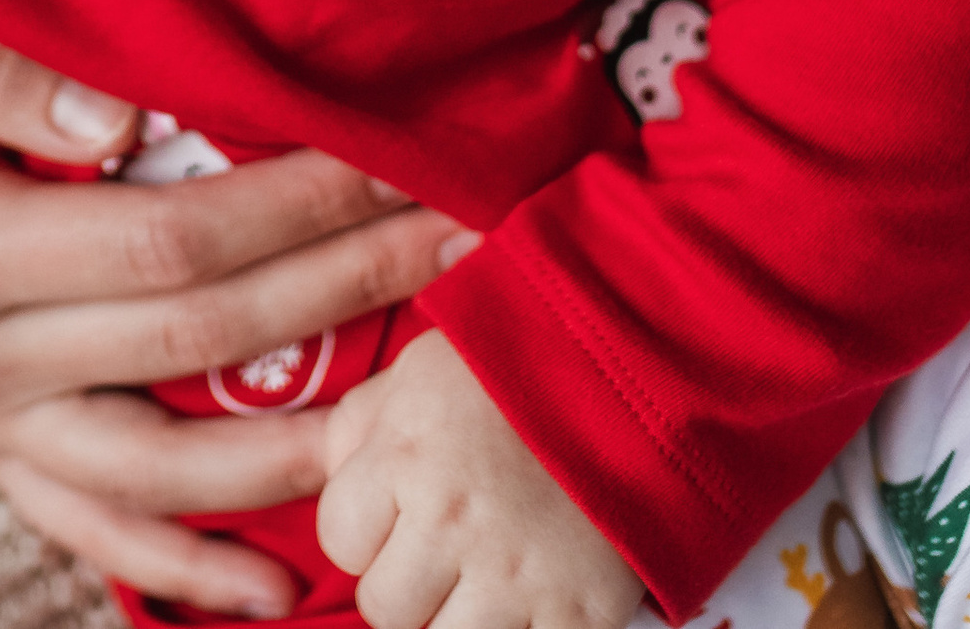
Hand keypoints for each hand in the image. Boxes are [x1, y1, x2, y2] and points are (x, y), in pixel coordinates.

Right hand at [0, 0, 464, 618]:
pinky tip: (271, 587)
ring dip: (302, 443)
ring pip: (163, 467)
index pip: (171, 240)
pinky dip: (182, 564)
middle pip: (199, 343)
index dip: (298, 208)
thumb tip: (113, 125)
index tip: (399, 159)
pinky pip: (92, 527)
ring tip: (421, 401)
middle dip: (345, 286)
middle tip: (462, 234)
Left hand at [317, 331, 643, 628]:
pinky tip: (526, 598)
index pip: (338, 538)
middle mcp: (453, 521)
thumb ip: (357, 426)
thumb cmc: (515, 366)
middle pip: (384, 608)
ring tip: (481, 573)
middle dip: (403, 580)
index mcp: (406, 455)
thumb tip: (331, 480)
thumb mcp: (419, 370)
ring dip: (455, 616)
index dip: (362, 526)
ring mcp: (518, 576)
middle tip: (440, 545)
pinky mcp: (580, 615)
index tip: (395, 506)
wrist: (638, 371)